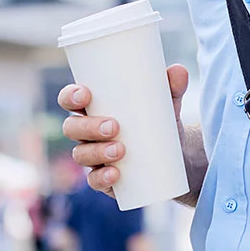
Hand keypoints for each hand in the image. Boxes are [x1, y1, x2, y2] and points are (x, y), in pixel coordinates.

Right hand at [58, 64, 188, 195]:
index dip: (70, 96)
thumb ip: (172, 86)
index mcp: (94, 107)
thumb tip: (179, 70)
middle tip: (114, 127)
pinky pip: (94, 180)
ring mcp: (94, 156)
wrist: (176, 155)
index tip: (86, 95)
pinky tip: (115, 174)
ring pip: (81, 154)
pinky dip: (102, 177)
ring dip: (97, 151)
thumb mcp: (166, 103)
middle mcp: (87, 132)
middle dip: (88, 127)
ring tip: (120, 150)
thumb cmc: (159, 120)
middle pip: (72, 128)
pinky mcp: (104, 177)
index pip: (70, 99)